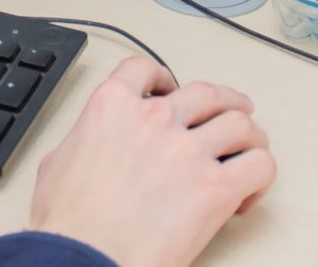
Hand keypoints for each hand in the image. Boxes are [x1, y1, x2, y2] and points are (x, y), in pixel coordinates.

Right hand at [26, 56, 275, 266]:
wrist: (86, 256)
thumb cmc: (69, 220)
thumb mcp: (57, 161)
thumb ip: (84, 139)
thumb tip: (92, 144)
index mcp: (112, 107)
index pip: (144, 69)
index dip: (163, 77)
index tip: (170, 89)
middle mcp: (154, 119)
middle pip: (206, 92)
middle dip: (224, 101)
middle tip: (232, 111)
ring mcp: (188, 150)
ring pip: (241, 123)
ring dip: (249, 136)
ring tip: (249, 151)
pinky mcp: (216, 188)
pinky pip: (259, 165)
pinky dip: (260, 175)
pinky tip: (246, 191)